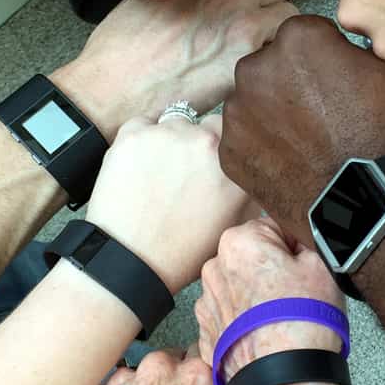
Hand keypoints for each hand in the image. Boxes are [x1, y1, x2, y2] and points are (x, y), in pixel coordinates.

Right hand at [53, 0, 295, 140]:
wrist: (114, 86)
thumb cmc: (124, 44)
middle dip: (267, 1)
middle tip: (247, 24)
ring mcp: (243, 17)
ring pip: (287, 13)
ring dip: (274, 29)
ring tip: (249, 48)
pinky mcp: (248, 54)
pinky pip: (281, 46)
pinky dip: (273, 56)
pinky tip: (248, 66)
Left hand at [87, 115, 256, 292]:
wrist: (130, 260)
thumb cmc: (183, 250)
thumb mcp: (233, 223)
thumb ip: (250, 188)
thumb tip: (254, 167)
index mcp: (233, 163)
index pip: (237, 132)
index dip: (225, 144)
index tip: (216, 156)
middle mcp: (205, 142)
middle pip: (205, 125)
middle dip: (198, 142)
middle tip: (185, 170)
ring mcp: (168, 135)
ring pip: (174, 123)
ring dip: (170, 141)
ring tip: (158, 174)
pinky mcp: (133, 134)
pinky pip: (142, 125)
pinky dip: (141, 141)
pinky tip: (138, 170)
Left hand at [197, 217, 344, 383]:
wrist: (285, 382)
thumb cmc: (302, 325)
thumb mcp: (321, 265)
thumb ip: (304, 241)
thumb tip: (298, 239)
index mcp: (238, 242)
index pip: (271, 227)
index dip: (294, 247)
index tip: (302, 266)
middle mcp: (214, 269)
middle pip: (251, 257)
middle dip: (271, 270)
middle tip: (295, 294)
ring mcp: (207, 303)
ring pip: (239, 287)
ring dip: (256, 297)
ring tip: (281, 318)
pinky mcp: (207, 333)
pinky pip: (230, 316)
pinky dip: (245, 322)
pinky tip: (266, 335)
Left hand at [220, 15, 384, 245]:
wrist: (371, 203)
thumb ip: (348, 49)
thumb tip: (335, 51)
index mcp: (298, 38)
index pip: (303, 34)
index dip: (322, 58)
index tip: (336, 80)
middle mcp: (256, 67)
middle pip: (270, 65)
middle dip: (290, 82)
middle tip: (320, 114)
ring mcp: (238, 111)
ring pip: (253, 102)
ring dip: (272, 114)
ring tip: (306, 143)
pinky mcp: (229, 151)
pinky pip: (244, 139)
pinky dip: (262, 148)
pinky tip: (291, 163)